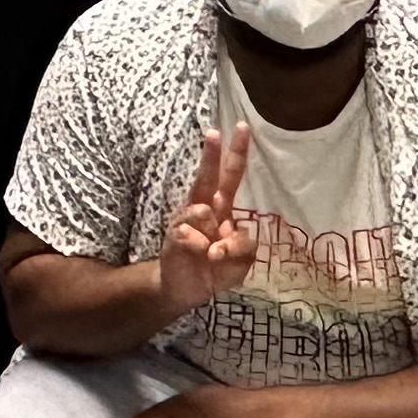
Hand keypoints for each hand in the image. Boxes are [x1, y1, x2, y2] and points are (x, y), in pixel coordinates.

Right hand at [159, 126, 259, 311]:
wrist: (185, 290)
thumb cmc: (215, 270)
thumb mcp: (241, 263)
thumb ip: (243, 248)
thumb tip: (223, 241)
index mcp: (222, 208)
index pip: (231, 177)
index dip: (238, 154)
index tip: (243, 127)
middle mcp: (203, 207)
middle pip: (207, 176)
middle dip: (211, 155)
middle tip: (213, 131)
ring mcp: (186, 219)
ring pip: (202, 211)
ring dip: (214, 238)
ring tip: (211, 256)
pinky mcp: (173, 234)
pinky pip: (191, 235)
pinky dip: (201, 249)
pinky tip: (198, 257)